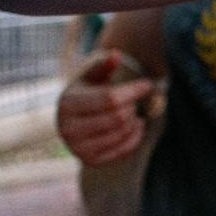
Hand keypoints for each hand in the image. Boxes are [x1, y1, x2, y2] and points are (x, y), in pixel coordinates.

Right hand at [56, 50, 158, 166]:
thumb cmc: (87, 93)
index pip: (110, 98)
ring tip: (133, 111)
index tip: (147, 84)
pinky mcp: (90, 161)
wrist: (75, 121)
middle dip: (133, 105)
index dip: (133, 91)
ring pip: (123, 133)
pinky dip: (136, 136)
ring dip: (135, 120)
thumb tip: (116, 55)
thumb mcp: (92, 77)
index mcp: (68, 104)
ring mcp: (77, 148)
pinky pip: (124, 150)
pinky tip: (137, 125)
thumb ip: (104, 66)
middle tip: (134, 100)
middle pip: (118, 117)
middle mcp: (68, 129)